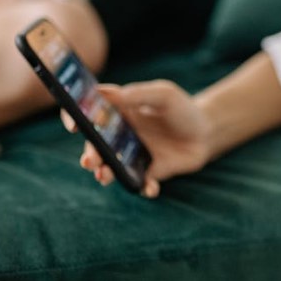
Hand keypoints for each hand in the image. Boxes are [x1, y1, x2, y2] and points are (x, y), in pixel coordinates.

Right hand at [62, 80, 212, 197]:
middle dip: (89, 154)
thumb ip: (137, 94)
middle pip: (95, 145)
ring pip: (110, 168)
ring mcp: (131, 156)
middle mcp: (119, 136)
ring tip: (104, 176)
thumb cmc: (182, 109)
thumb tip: (104, 92)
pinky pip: (140, 184)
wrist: (207, 133)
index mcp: (118, 112)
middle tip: (89, 160)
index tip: (73, 124)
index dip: (74, 117)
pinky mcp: (148, 173)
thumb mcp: (163, 95)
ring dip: (105, 173)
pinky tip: (151, 187)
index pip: (88, 113)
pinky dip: (143, 187)